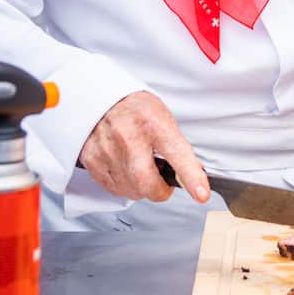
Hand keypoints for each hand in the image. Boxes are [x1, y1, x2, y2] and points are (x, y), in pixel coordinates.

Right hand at [78, 90, 209, 202]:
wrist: (104, 100)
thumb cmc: (137, 109)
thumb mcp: (163, 118)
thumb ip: (176, 147)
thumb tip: (193, 175)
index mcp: (152, 123)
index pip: (177, 154)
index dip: (191, 177)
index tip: (202, 194)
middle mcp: (128, 136)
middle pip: (146, 183)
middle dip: (159, 191)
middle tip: (162, 184)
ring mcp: (107, 149)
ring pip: (130, 190)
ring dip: (141, 188)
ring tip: (141, 168)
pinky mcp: (92, 160)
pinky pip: (113, 188)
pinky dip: (124, 186)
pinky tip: (126, 169)